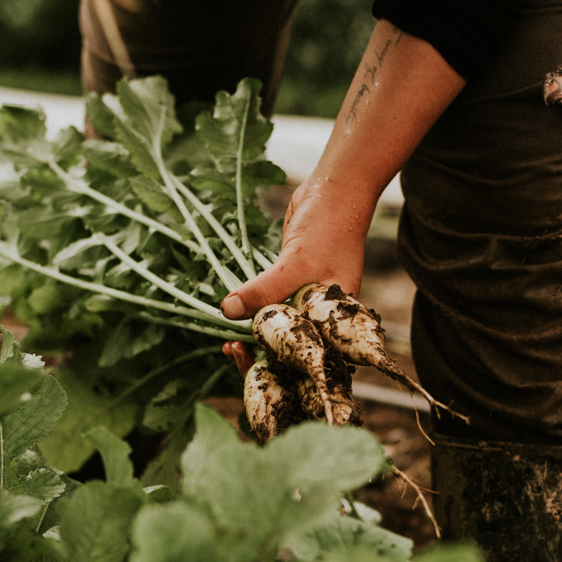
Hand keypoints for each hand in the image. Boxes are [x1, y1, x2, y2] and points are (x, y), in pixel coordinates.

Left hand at [214, 20, 466, 377]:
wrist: (334, 192)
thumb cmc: (327, 229)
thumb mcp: (295, 264)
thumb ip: (264, 290)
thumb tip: (228, 311)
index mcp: (335, 325)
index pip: (308, 363)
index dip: (276, 369)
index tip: (243, 361)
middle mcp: (323, 320)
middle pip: (290, 353)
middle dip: (259, 356)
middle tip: (229, 350)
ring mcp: (307, 305)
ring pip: (277, 333)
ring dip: (252, 338)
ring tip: (226, 341)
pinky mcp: (291, 290)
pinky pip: (270, 311)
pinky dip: (253, 316)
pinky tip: (233, 317)